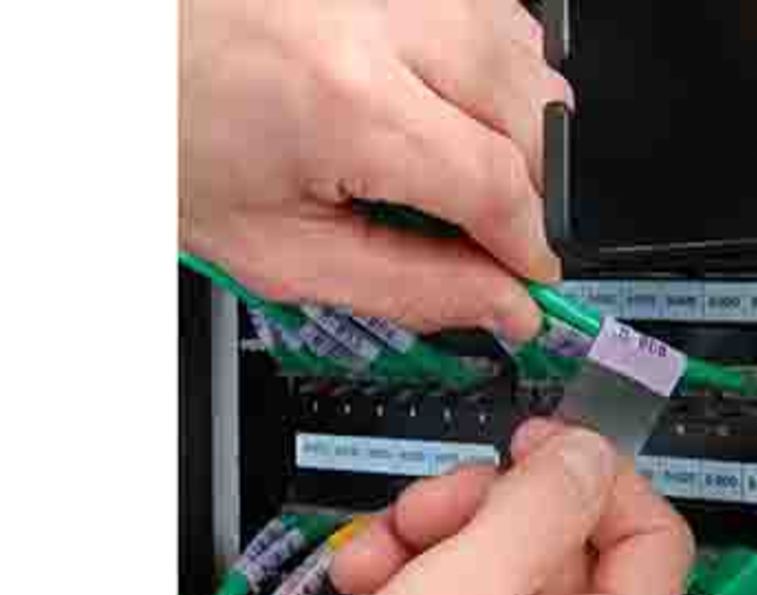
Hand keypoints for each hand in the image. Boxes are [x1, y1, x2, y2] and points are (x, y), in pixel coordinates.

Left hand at [180, 0, 571, 341]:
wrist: (120, 59)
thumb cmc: (173, 142)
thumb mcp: (278, 251)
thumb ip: (407, 286)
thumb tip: (499, 304)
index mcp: (341, 102)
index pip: (497, 184)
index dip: (531, 245)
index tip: (532, 273)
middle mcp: (374, 17)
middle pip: (532, 112)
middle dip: (536, 188)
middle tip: (500, 233)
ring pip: (524, 54)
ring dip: (519, 125)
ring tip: (462, 167)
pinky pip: (489, 10)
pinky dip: (492, 69)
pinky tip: (452, 105)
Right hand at [254, 420, 693, 594]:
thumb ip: (527, 516)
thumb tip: (586, 454)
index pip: (648, 532)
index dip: (589, 475)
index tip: (529, 446)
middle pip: (562, 552)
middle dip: (481, 514)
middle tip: (419, 516)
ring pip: (505, 586)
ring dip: (436, 552)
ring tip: (370, 567)